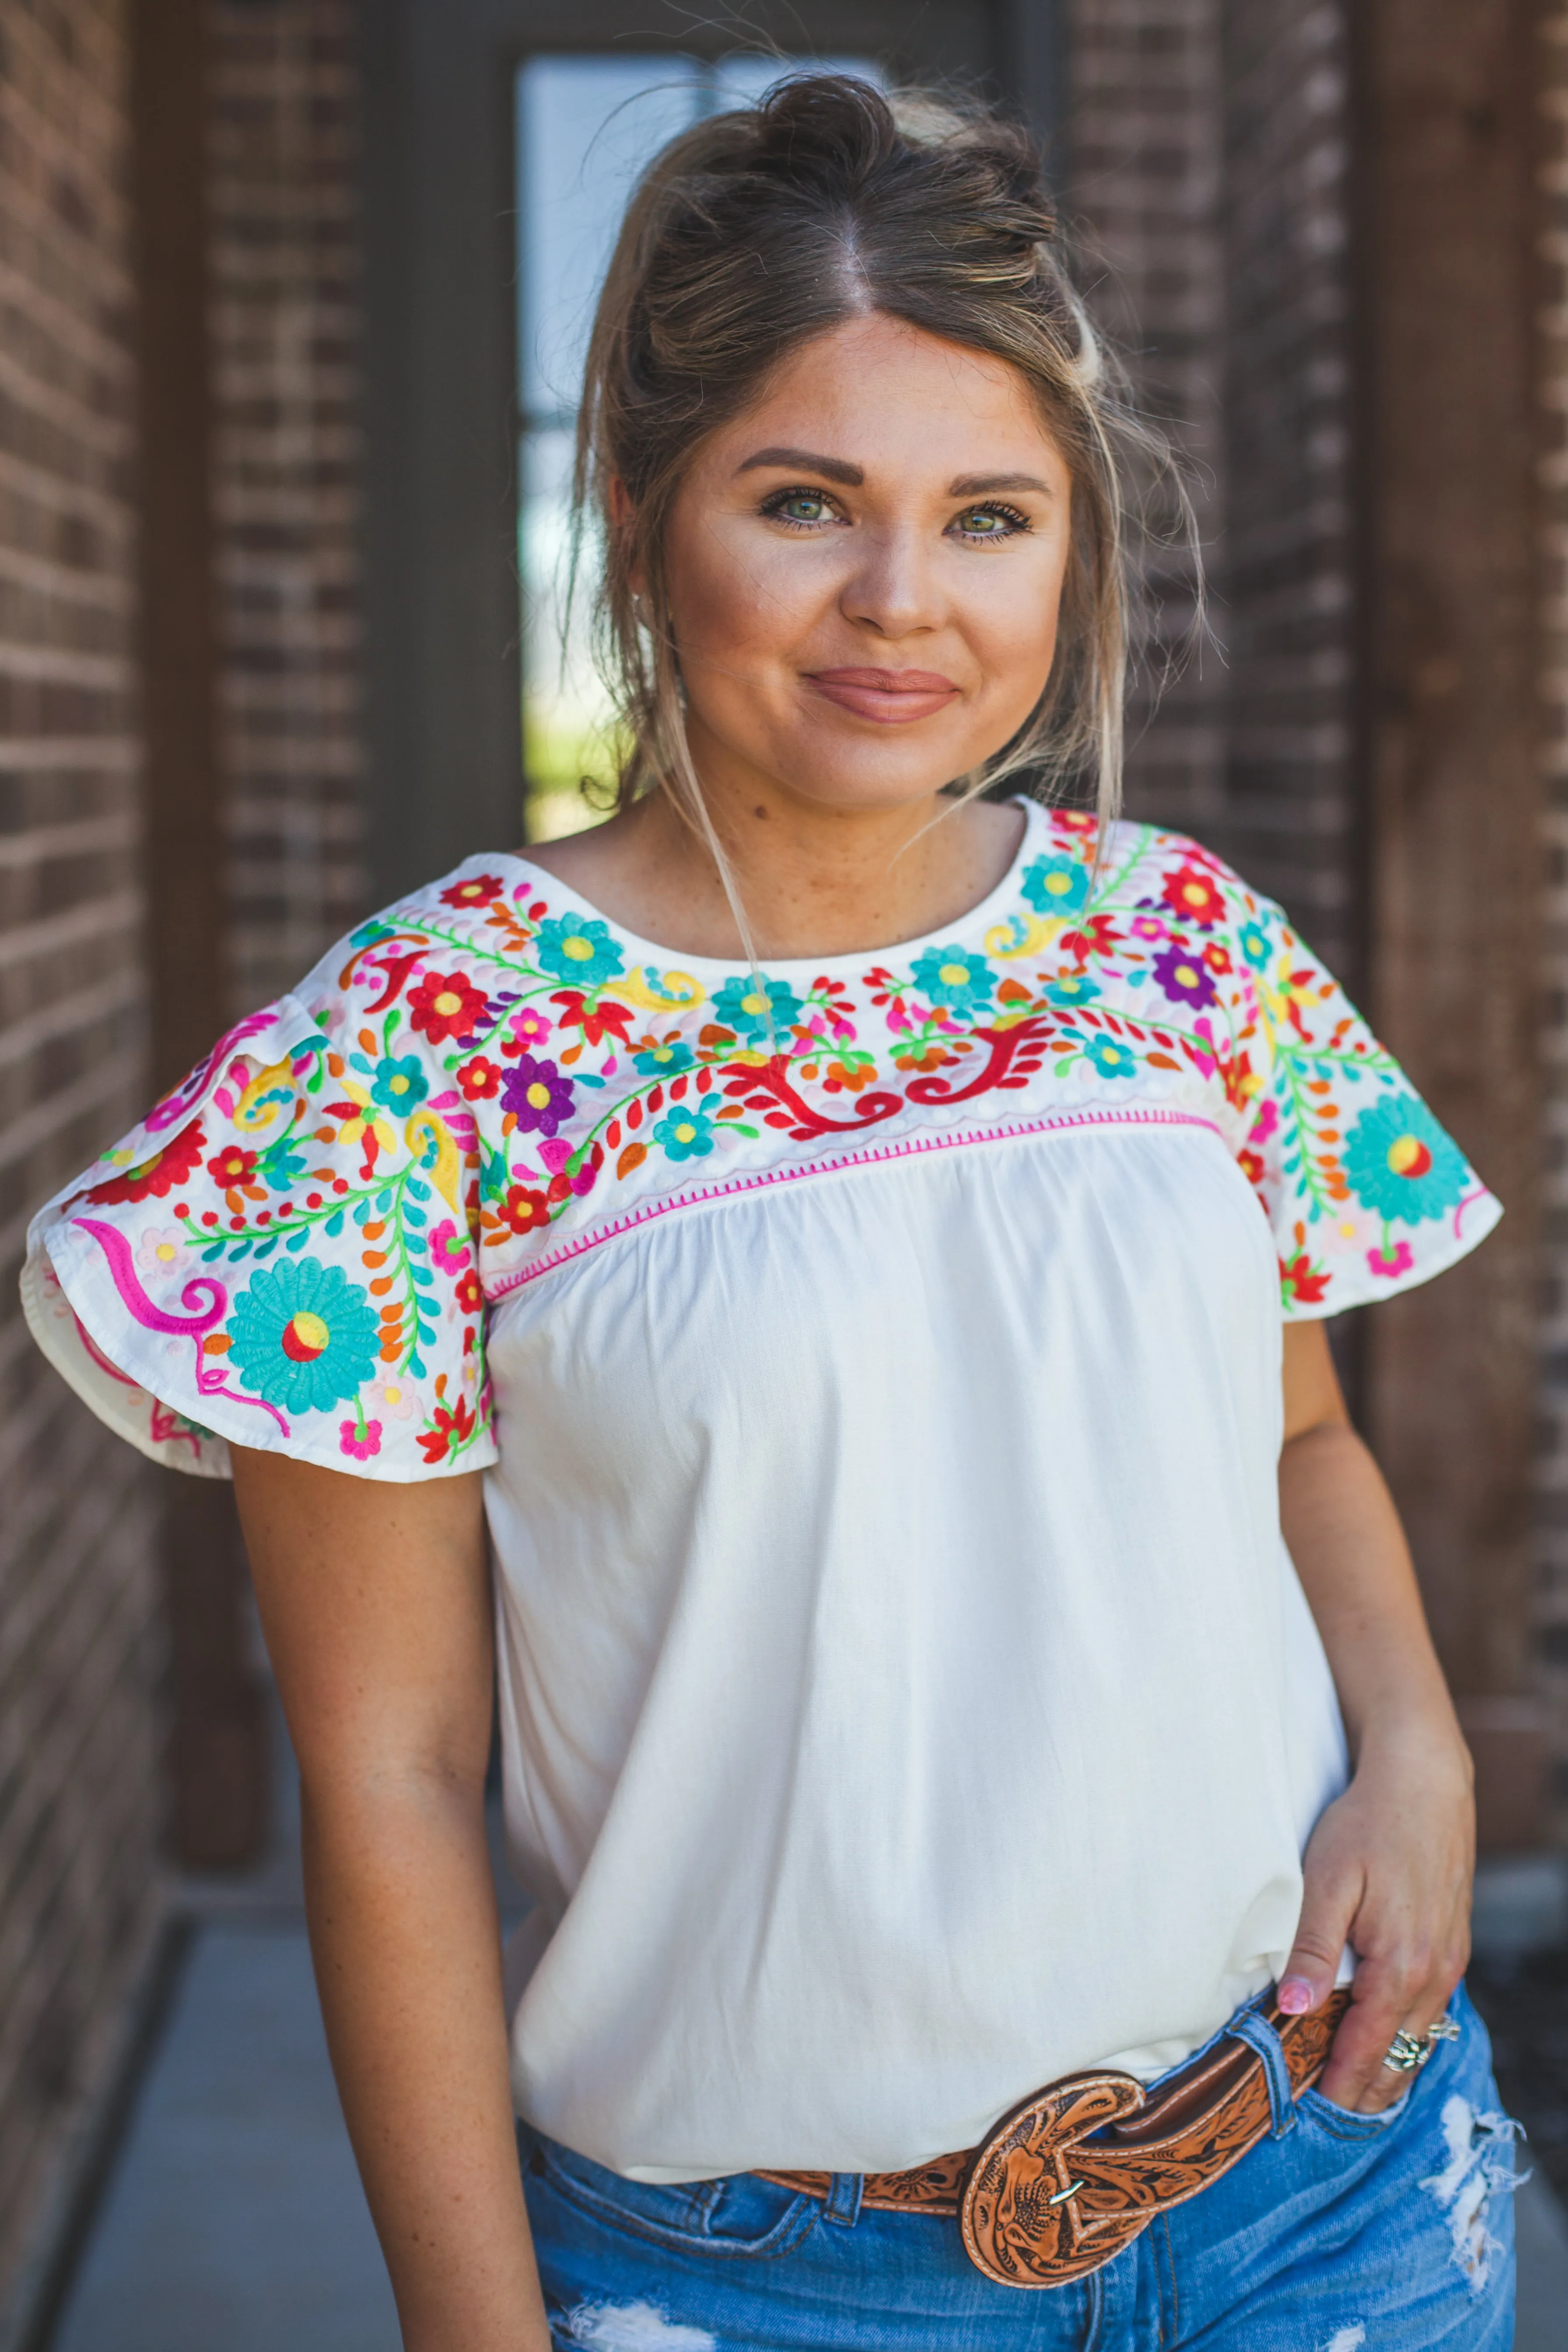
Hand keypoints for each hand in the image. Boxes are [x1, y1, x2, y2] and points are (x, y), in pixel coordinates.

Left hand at [1275, 1723, 1473, 2112]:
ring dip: (1388, 2068)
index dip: (1337, 2086)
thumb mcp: (1327, 1879)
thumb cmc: (1368, 1824)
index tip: (1310, 2114)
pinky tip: (1385, 2039)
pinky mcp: (1453, 1945)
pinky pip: (1432, 2010)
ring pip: (1420, 2039)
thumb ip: (1310, 1948)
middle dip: (1365, 2092)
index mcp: (1400, 1966)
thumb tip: (1289, 2009)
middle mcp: (1433, 1974)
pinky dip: (1407, 2035)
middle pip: (1399, 2058)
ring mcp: (1449, 1961)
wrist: (1425, 1782)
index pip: (1365, 2050)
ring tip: (1353, 2094)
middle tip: (1327, 2117)